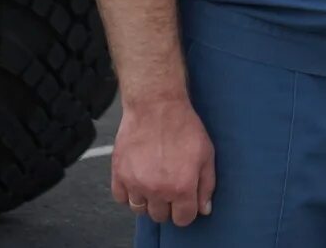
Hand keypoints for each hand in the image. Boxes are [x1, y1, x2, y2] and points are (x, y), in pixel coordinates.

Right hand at [109, 96, 214, 226]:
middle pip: (160, 216)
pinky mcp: (118, 174)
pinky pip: (121, 198)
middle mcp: (157, 190)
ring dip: (148, 201)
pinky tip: (139, 180)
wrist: (156, 107)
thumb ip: (206, 185)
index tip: (186, 202)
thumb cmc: (184, 127)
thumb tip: (204, 209)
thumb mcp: (207, 154)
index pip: (183, 218)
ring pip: (140, 209)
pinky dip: (129, 193)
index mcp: (181, 187)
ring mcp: (135, 183)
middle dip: (168, 205)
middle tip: (171, 187)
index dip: (186, 211)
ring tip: (155, 182)